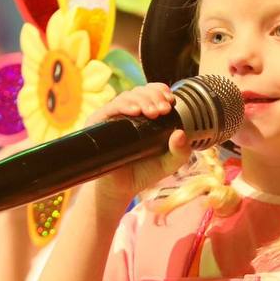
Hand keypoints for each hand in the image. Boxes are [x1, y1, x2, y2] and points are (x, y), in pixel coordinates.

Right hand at [84, 83, 192, 207]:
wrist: (119, 189)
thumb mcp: (169, 164)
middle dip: (154, 96)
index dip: (160, 91)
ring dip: (142, 100)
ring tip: (153, 111)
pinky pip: (110, 108)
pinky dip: (123, 106)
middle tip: (163, 109)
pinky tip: (135, 111)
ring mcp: (113, 117)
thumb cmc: (144, 173)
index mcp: (145, 116)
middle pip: (140, 92)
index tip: (170, 101)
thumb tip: (181, 133)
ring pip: (127, 97)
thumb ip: (181, 152)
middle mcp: (128, 113)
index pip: (151, 93)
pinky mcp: (98, 124)